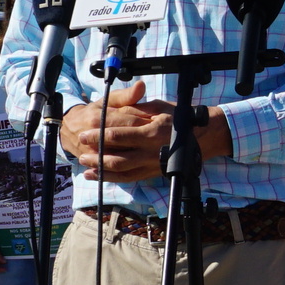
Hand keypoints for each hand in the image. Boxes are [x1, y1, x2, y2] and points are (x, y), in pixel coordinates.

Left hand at [61, 85, 232, 180]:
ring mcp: (151, 164)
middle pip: (117, 153)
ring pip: (121, 169)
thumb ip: (135, 107)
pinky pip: (128, 178)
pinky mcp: (151, 172)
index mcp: (152, 130)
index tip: (85, 130)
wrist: (204, 137)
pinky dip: (110, 178)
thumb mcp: (158, 106)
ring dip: (100, 166)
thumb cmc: (180, 119)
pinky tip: (96, 175)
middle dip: (96, 151)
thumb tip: (113, 108)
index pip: (119, 132)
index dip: (99, 132)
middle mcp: (151, 150)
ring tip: (85, 162)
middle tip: (81, 145)